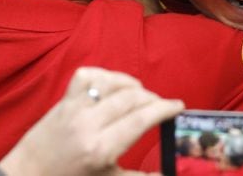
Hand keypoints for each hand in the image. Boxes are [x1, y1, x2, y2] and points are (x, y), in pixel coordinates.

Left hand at [0, 67, 183, 175]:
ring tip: (141, 96)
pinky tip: (114, 87)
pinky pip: (88, 76)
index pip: (141, 119)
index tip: (178, 106)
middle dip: (153, 98)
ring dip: (133, 85)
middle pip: (131, 98)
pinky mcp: (63, 100)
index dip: (164, 109)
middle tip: (162, 106)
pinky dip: (106, 76)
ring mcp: (73, 109)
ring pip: (112, 83)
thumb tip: (166, 173)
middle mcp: (88, 124)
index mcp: (101, 149)